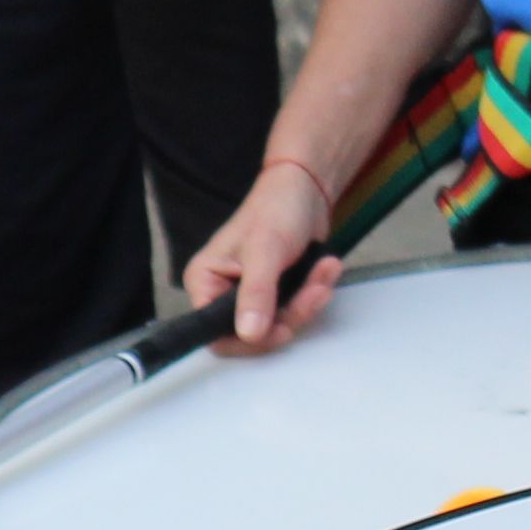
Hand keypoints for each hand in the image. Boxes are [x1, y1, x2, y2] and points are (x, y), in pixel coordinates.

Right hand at [182, 159, 344, 350]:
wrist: (307, 189)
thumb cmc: (277, 209)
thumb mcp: (265, 252)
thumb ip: (256, 294)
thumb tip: (248, 335)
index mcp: (205, 281)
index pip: (215, 334)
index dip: (248, 340)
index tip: (281, 328)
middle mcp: (221, 292)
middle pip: (253, 334)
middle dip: (291, 314)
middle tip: (315, 290)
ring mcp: (250, 295)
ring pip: (279, 324)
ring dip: (308, 300)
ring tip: (325, 269)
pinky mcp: (275, 294)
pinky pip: (294, 311)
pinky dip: (314, 294)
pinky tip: (325, 270)